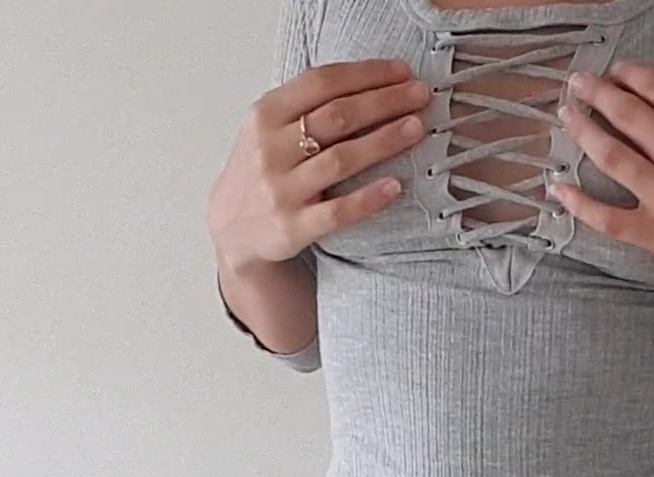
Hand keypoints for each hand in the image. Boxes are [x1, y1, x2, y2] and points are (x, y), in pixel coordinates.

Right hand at [209, 60, 429, 274]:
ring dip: (384, 141)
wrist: (233, 227)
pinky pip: (337, 212)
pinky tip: (395, 186)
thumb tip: (375, 81)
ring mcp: (280, 190)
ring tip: (417, 129)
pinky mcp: (292, 227)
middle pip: (337, 116)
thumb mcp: (270, 127)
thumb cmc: (264, 168)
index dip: (367, 74)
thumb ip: (307, 104)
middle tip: (420, 96)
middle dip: (385, 102)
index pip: (322, 82)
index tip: (403, 72)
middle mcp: (270, 149)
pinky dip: (368, 198)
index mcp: (265, 115)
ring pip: (341, 159)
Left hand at [554, 60, 653, 299]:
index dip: (630, 74)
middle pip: (627, 114)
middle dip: (596, 93)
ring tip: (566, 114)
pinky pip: (608, 218)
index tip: (616, 71)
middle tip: (578, 83)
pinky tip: (557, 187)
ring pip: (611, 156)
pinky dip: (579, 203)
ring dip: (581, 130)